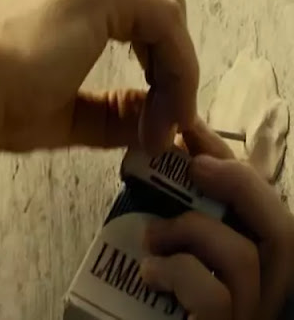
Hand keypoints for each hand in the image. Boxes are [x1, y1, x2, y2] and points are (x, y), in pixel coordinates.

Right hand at [0, 0, 198, 152]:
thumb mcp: (71, 109)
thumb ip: (115, 109)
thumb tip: (154, 120)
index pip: (139, 18)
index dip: (159, 71)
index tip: (154, 122)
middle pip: (160, 11)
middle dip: (170, 72)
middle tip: (161, 126)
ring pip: (169, 17)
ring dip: (176, 79)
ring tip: (160, 128)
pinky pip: (167, 26)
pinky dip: (178, 73)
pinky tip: (166, 111)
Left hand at [141, 119, 293, 319]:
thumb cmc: (159, 307)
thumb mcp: (173, 252)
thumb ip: (179, 218)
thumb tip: (170, 165)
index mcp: (256, 264)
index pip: (263, 205)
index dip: (234, 162)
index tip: (194, 130)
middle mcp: (267, 291)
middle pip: (282, 229)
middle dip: (239, 184)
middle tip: (195, 165)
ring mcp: (250, 317)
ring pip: (247, 258)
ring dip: (192, 233)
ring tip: (151, 238)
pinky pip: (213, 296)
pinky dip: (177, 273)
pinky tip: (150, 272)